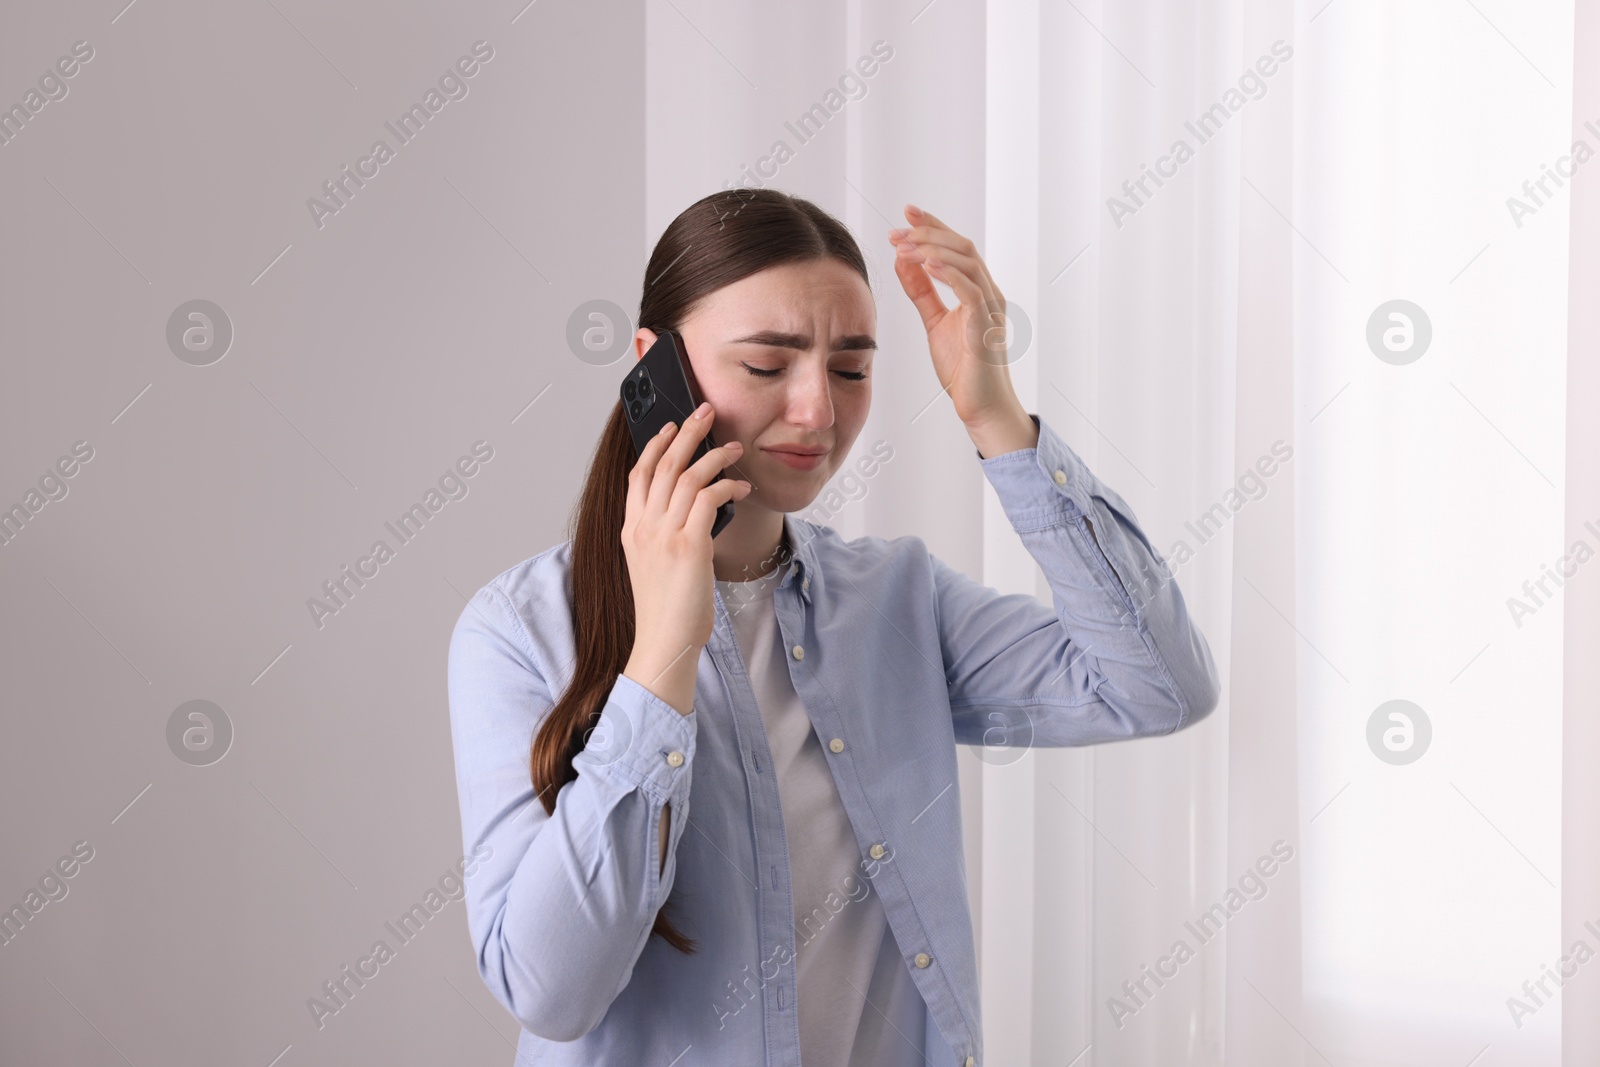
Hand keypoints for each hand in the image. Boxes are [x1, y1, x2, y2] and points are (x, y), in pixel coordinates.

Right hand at [620, 401, 750, 712]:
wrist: (664, 642)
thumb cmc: (665, 611)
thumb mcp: (653, 565)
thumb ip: (664, 534)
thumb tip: (693, 509)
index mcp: (631, 529)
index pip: (639, 474)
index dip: (655, 445)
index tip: (670, 426)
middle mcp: (644, 526)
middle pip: (663, 464)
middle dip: (686, 431)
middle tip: (705, 411)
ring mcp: (664, 534)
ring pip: (688, 476)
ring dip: (715, 455)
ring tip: (735, 447)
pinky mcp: (689, 545)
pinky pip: (709, 498)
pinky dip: (728, 485)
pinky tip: (742, 487)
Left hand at [887, 204, 1026, 430]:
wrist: (980, 406)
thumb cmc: (963, 368)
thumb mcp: (935, 322)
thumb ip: (922, 292)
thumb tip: (904, 262)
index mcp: (978, 291)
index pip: (956, 248)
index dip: (933, 227)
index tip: (906, 214)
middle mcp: (988, 293)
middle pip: (963, 247)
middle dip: (928, 233)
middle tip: (897, 231)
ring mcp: (990, 309)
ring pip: (968, 262)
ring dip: (934, 249)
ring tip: (905, 245)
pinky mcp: (985, 328)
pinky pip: (971, 291)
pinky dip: (950, 274)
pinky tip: (927, 264)